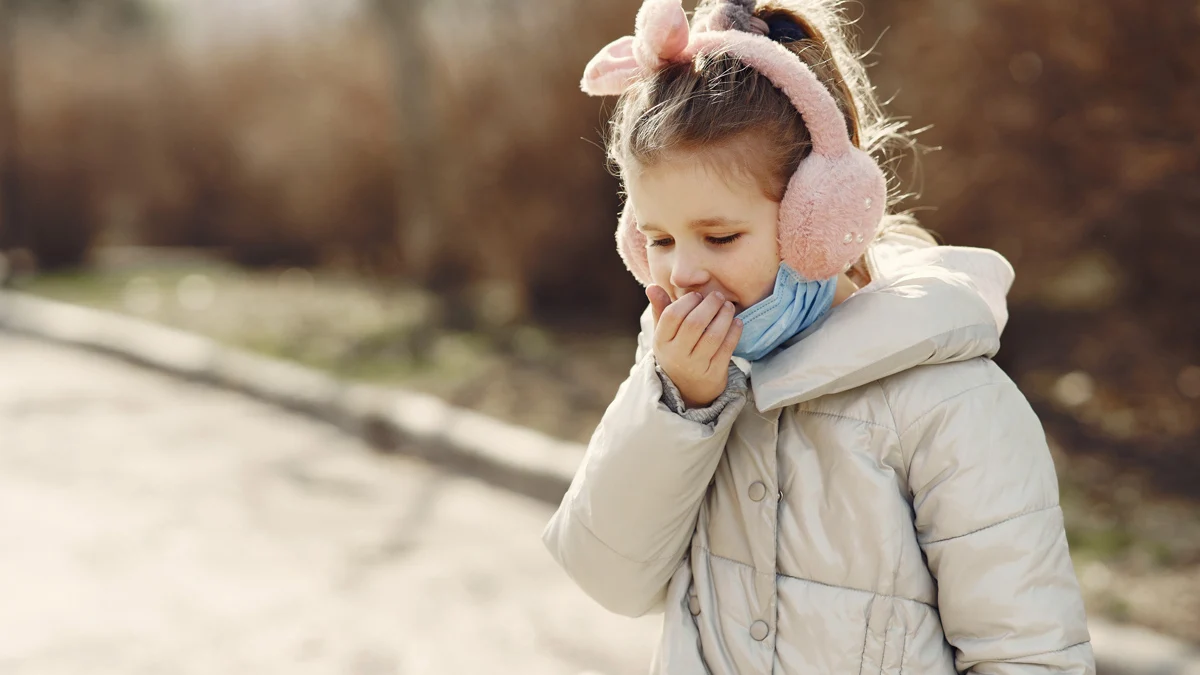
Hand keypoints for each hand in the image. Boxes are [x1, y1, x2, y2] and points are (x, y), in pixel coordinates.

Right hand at [647, 285, 742, 408]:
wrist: (688, 390)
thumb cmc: (677, 352)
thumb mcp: (665, 335)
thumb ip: (660, 310)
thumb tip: (653, 287)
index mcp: (662, 342)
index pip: (671, 316)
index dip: (686, 301)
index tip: (697, 295)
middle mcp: (676, 355)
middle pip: (694, 324)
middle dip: (709, 305)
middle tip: (718, 296)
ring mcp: (695, 366)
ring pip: (713, 336)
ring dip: (724, 316)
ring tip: (728, 306)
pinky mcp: (714, 374)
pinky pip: (727, 349)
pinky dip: (734, 332)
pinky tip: (737, 322)